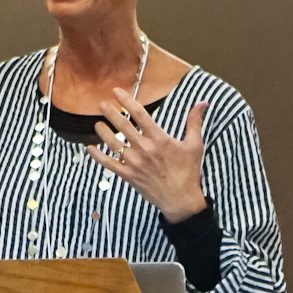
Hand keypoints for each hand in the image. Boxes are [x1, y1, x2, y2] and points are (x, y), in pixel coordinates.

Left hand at [93, 90, 207, 222]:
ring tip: (97, 124)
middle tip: (101, 104)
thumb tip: (203, 103)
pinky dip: (97, 156)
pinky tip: (90, 148)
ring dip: (102, 132)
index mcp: (159, 139)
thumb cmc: (189, 172)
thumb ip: (194, 122)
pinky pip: (109, 164)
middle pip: (122, 126)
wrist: (181, 200)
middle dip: (110, 113)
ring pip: (113, 143)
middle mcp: (144, 149)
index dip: (126, 101)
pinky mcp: (128, 176)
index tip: (116, 92)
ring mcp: (134, 163)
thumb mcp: (194, 145)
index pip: (139, 114)